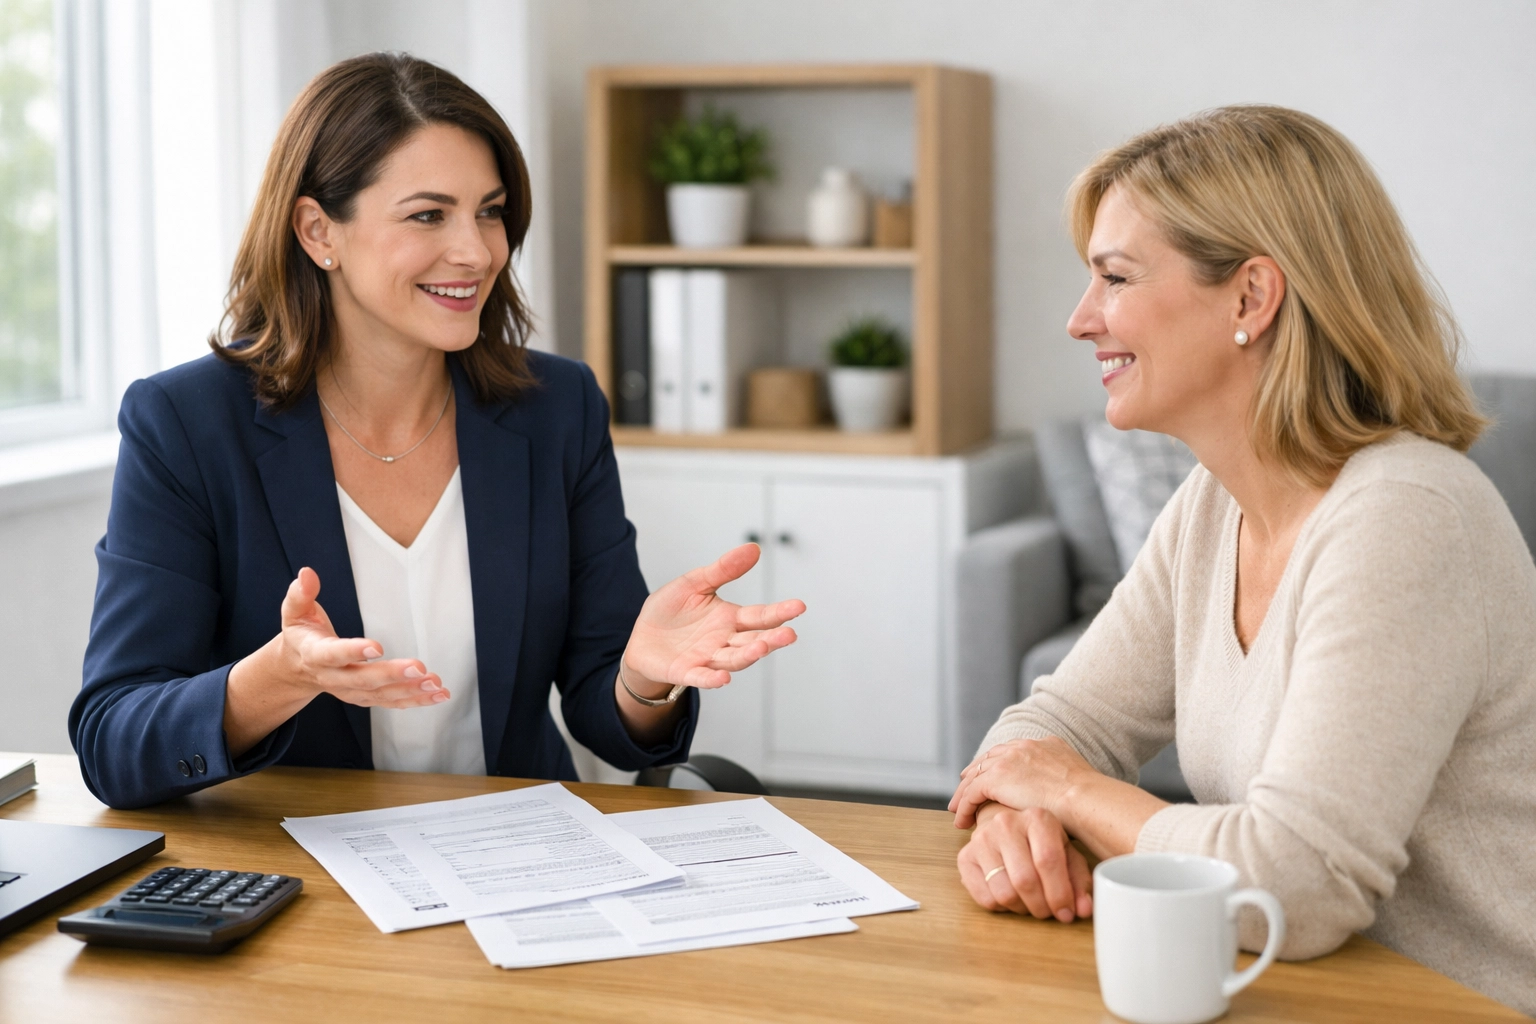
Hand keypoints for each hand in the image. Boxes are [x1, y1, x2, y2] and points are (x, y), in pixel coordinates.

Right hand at [272, 567, 446, 708]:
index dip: (353, 652)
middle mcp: (334, 678)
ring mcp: (351, 691)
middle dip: (392, 674)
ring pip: (381, 695)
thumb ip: (300, 594)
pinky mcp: (366, 697)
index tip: (377, 646)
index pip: (334, 655)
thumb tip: (307, 573)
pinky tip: (438, 694)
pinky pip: (392, 702)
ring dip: (411, 691)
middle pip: (363, 679)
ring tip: (436, 684)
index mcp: (316, 655)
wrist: (297, 668)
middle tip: (419, 666)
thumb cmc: (302, 634)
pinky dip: (416, 700)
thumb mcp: (294, 612)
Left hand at [621, 543, 804, 695]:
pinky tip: (723, 679)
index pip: (760, 616)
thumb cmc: (671, 611)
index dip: (779, 612)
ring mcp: (707, 658)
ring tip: (761, 647)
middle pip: (753, 640)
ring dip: (748, 655)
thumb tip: (753, 548)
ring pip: (733, 659)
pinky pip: (702, 676)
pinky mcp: (686, 671)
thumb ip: (723, 570)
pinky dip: (712, 678)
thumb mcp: (694, 583)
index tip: (799, 606)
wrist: (642, 638)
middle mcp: (724, 641)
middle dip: (771, 639)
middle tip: (789, 634)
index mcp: (730, 619)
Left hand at [949, 736, 1096, 827]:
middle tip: (965, 787)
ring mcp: (1008, 760)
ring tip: (957, 809)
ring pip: (976, 776)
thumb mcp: (1076, 782)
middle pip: (989, 759)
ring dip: (965, 793)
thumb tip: (1062, 796)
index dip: (998, 765)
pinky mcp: (996, 778)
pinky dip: (964, 807)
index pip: (1012, 752)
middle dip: (976, 774)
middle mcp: (1023, 747)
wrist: (1084, 799)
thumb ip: (1063, 781)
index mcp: (1044, 744)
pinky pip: (972, 793)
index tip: (990, 775)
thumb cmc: (1087, 801)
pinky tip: (961, 821)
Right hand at [957, 804, 1092, 921]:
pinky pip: (985, 898)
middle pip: (1025, 879)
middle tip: (1049, 913)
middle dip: (1041, 907)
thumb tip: (1083, 910)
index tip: (1067, 913)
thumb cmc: (1041, 844)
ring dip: (1022, 909)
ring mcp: (981, 839)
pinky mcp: (964, 857)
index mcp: (1037, 818)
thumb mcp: (1066, 854)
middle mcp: (1006, 823)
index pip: (1048, 860)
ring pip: (1004, 893)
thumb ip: (1078, 881)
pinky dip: (1003, 909)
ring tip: (1031, 905)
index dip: (1060, 894)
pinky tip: (1012, 899)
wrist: (1006, 829)